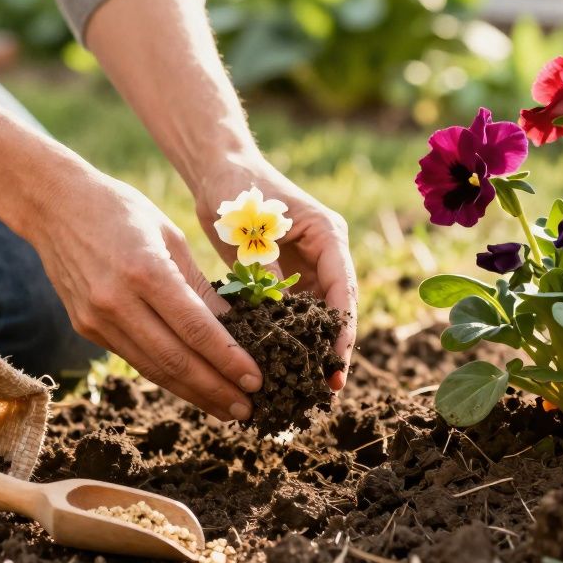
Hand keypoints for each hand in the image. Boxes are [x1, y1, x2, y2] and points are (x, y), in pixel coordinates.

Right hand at [24, 167, 260, 420]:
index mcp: (146, 271)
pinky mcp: (86, 328)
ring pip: (153, 369)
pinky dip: (166, 376)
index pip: (196, 329)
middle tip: (248, 410)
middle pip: (175, 360)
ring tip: (226, 408)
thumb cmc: (121, 211)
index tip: (255, 380)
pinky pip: (134, 359)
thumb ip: (200, 286)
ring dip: (193, 394)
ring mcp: (97, 319)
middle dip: (216, 389)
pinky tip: (192, 386)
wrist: (55, 206)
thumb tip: (236, 326)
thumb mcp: (170, 236)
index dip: (229, 360)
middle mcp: (117, 302)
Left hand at [193, 157, 357, 389]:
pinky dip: (288, 338)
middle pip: (336, 309)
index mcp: (329, 236)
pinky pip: (292, 313)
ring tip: (307, 389)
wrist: (218, 173)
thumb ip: (266, 264)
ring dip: (312, 349)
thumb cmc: (238, 187)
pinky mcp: (286, 277)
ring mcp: (307, 267)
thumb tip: (274, 309)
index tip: (337, 362)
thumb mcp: (252, 226)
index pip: (343, 289)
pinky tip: (279, 367)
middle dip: (333, 349)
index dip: (343, 329)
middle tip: (327, 390)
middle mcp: (325, 254)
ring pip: (316, 317)